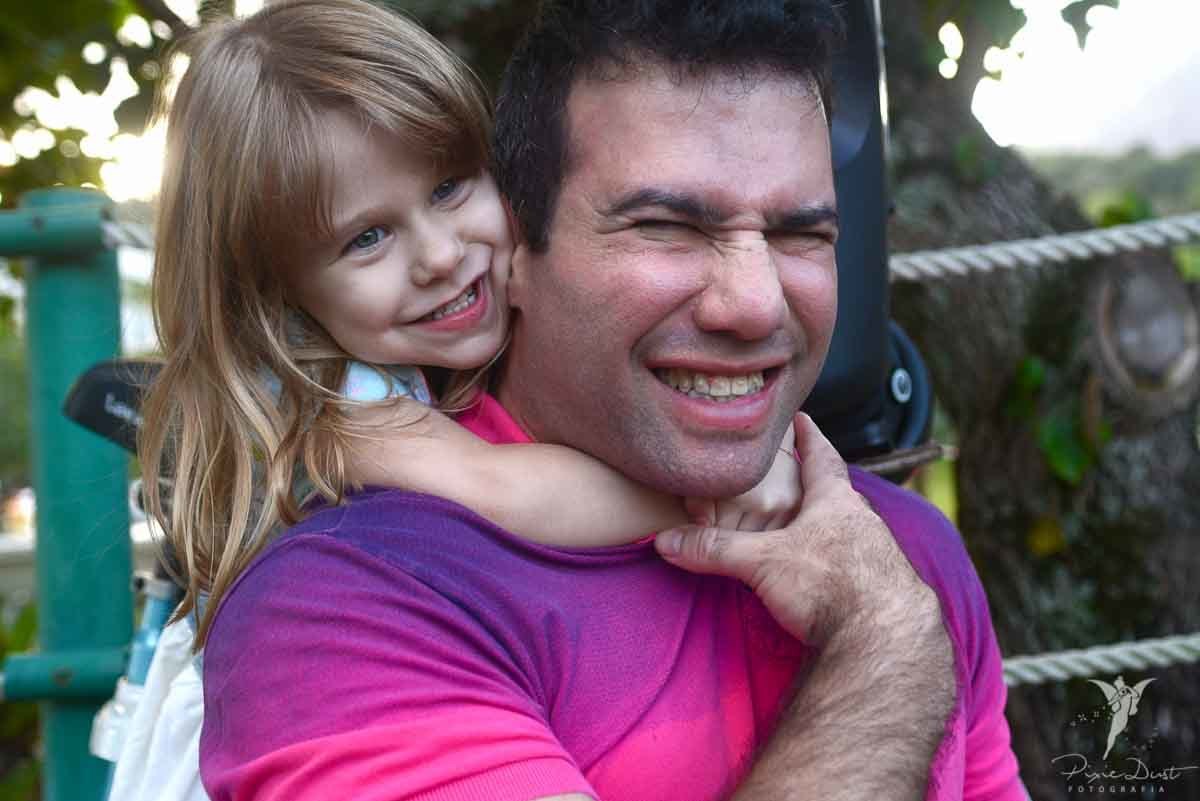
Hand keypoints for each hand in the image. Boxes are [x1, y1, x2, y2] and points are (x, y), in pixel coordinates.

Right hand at [656, 412, 944, 648]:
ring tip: (804, 528)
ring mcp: (877, 556)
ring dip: (827, 528)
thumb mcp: (762, 562)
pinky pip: (854, 565)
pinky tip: (822, 576)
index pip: (822, 456)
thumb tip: (665, 541)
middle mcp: (863, 522)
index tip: (802, 418)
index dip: (810, 436)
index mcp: (836, 501)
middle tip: (795, 476)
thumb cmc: (830, 583)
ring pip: (848, 531)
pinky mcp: (880, 590)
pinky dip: (835, 563)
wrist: (885, 638)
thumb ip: (715, 549)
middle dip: (815, 486)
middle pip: (837, 494)